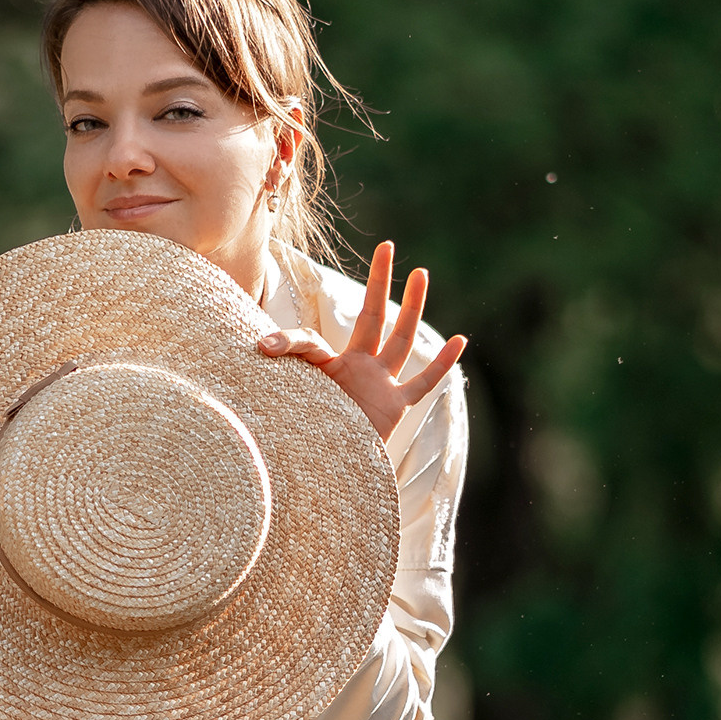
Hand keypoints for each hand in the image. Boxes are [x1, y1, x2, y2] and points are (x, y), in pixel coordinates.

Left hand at [256, 240, 465, 441]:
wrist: (318, 472)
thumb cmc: (299, 436)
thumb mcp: (287, 393)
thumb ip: (282, 361)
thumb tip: (259, 344)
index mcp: (328, 366)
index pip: (311, 340)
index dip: (286, 342)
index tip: (263, 348)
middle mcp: (358, 370)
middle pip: (373, 316)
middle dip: (380, 283)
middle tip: (387, 247)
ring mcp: (380, 386)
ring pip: (402, 339)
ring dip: (412, 307)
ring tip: (422, 273)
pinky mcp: (395, 407)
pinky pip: (424, 383)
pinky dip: (442, 364)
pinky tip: (460, 341)